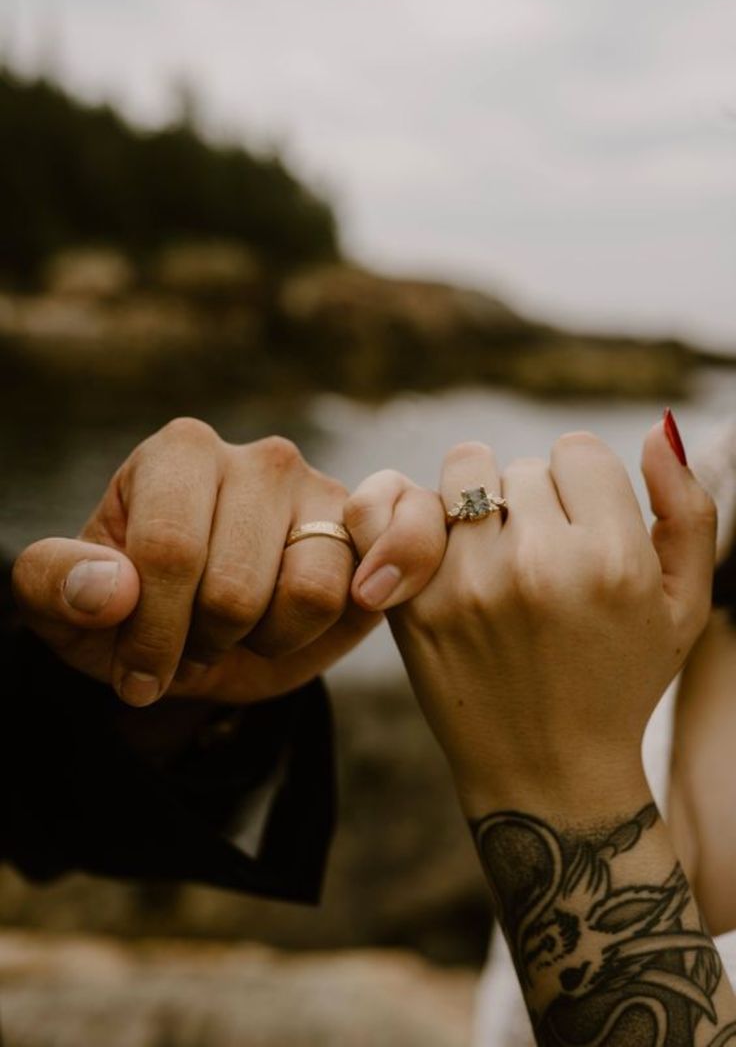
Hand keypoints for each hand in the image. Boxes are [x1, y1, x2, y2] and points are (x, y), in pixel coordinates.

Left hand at [11, 420, 438, 708]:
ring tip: (245, 629)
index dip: (151, 635)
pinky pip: (394, 564)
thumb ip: (55, 585)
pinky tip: (357, 597)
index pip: (168, 553)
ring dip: (269, 640)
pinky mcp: (376, 532)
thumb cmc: (130, 609)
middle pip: (234, 587)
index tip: (136, 677)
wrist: (199, 634)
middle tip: (193, 644)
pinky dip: (381, 586)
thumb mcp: (65, 606)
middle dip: (206, 643)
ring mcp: (324, 491)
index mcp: (179, 453)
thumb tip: (108, 591)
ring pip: (308, 593)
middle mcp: (259, 458)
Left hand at [347, 419, 716, 817]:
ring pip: (463, 472)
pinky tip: (425, 542)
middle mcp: (537, 565)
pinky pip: (392, 503)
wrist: (546, 773)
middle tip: (540, 564)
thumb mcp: (683, 606)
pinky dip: (404, 511)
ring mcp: (469, 583)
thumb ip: (689, 510)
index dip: (582, 488)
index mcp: (612, 560)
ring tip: (492, 554)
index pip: (579, 451)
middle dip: (533, 505)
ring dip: (476, 504)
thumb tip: (660, 425)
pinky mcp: (413, 603)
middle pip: (520, 466)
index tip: (582, 532)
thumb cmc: (620, 681)